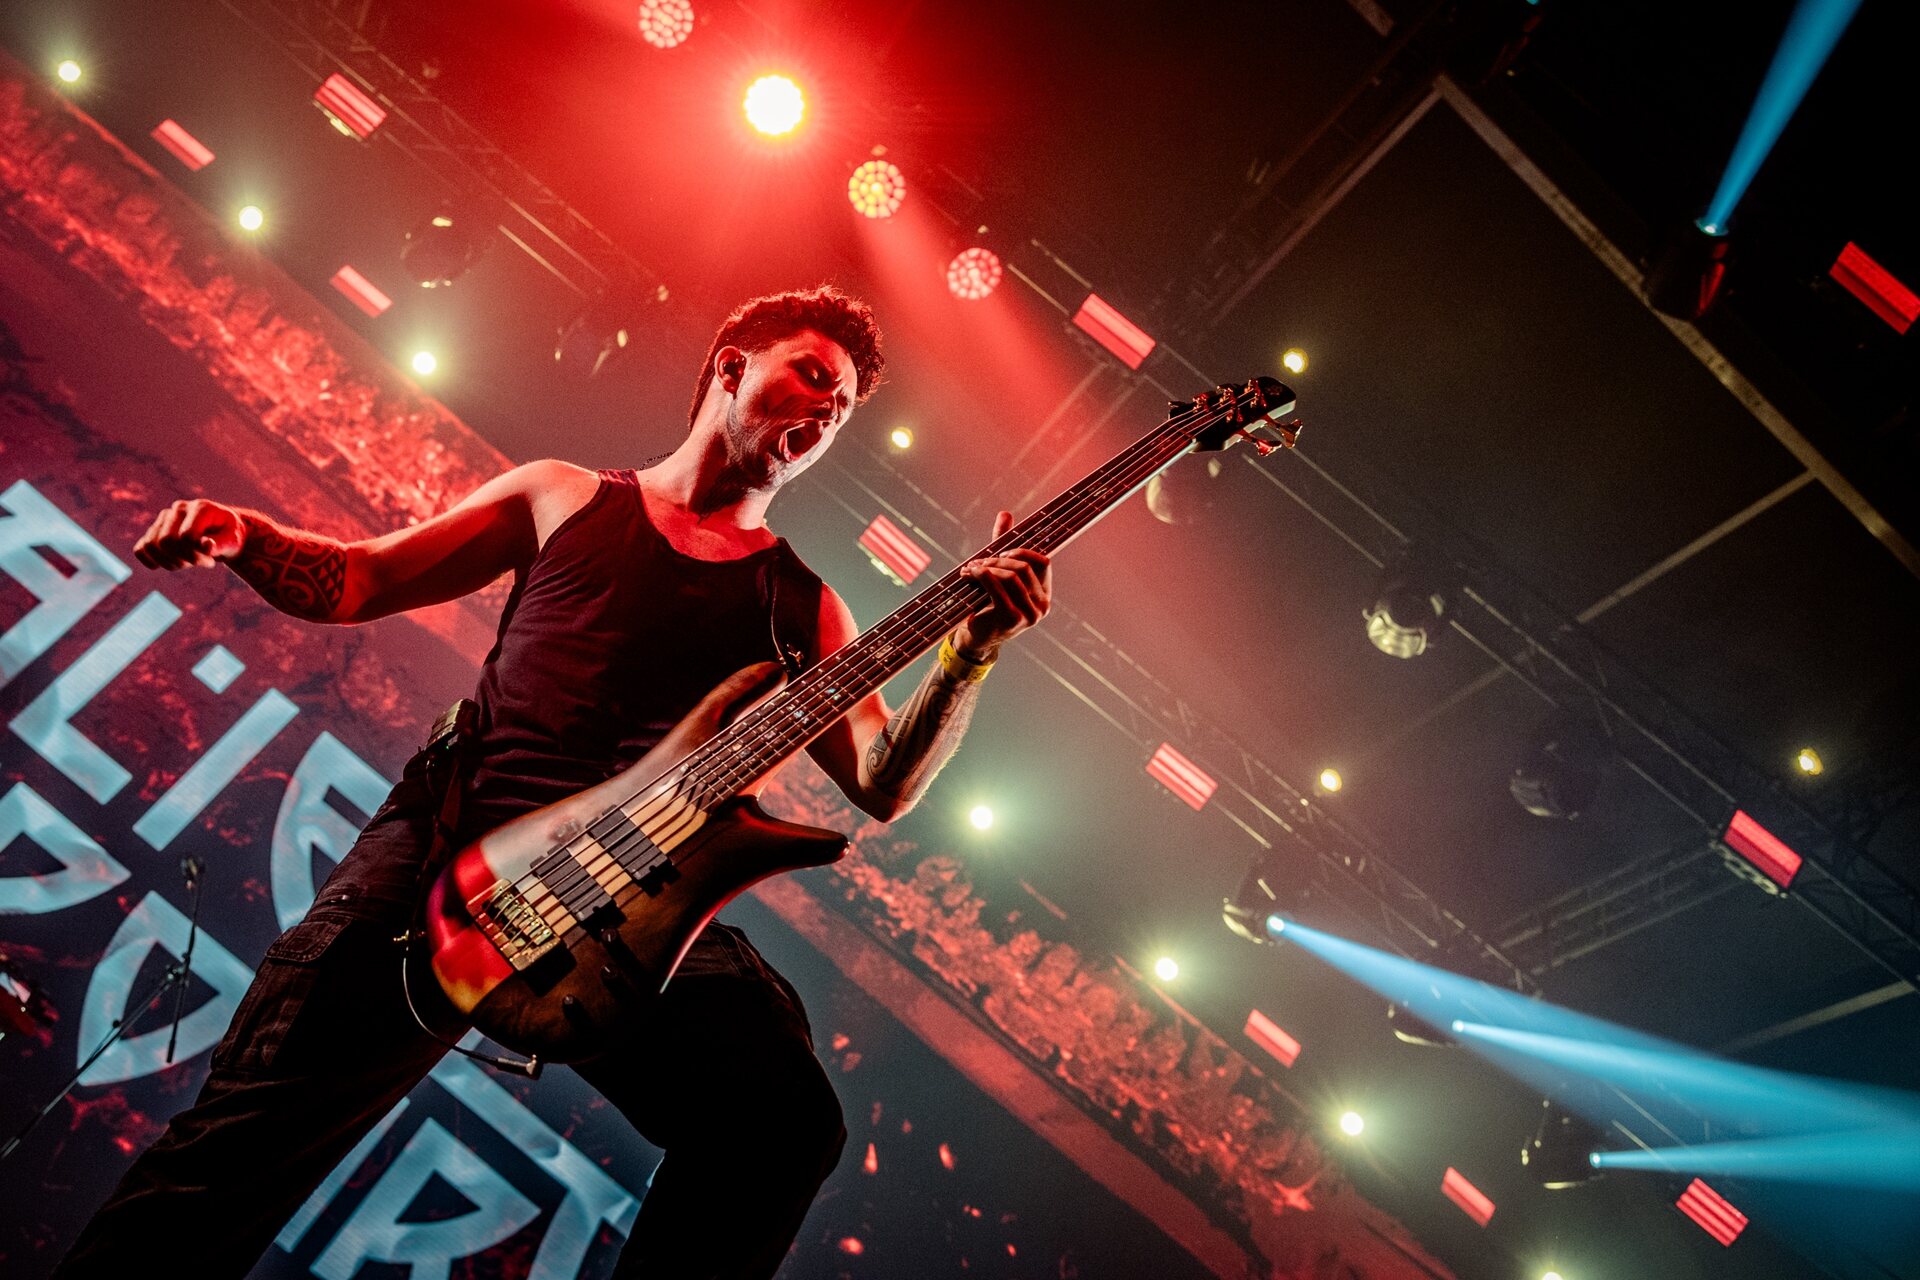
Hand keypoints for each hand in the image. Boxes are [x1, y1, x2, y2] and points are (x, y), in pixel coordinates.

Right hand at [133, 499, 246, 569]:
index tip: (210, 561)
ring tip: (186, 564)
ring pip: (151, 545)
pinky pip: (141, 548)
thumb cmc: (229, 536)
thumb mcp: (233, 541)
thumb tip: (206, 546)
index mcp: (200, 508)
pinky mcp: (155, 530)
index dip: (196, 555)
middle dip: (183, 560)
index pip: (186, 536)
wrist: (223, 532)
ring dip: (169, 562)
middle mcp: (179, 509)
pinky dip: (149, 560)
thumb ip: (221, 544)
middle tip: (200, 563)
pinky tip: (164, 566)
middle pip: (165, 541)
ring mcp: (164, 518)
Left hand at [955, 510, 1051, 658]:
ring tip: (970, 569)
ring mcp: (1030, 615)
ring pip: (1012, 575)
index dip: (1022, 551)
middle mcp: (1042, 605)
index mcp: (1043, 594)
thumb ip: (1003, 544)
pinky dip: (983, 576)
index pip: (1042, 562)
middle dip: (998, 558)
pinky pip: (999, 587)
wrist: (975, 638)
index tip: (1001, 551)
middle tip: (978, 560)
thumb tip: (1005, 513)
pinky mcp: (1013, 619)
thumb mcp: (996, 571)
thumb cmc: (986, 603)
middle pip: (1024, 567)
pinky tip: (970, 574)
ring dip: (988, 567)